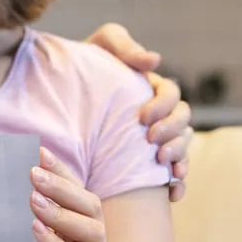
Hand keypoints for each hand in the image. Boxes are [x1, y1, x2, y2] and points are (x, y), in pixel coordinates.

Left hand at [30, 147, 106, 241]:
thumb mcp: (24, 240)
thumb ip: (26, 215)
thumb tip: (10, 179)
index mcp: (82, 229)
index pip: (79, 192)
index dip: (63, 171)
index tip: (40, 152)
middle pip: (91, 206)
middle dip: (62, 186)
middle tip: (32, 173)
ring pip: (92, 232)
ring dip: (61, 212)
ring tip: (33, 200)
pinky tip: (35, 230)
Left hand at [85, 23, 192, 201]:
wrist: (58, 96)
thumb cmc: (81, 68)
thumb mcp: (99, 48)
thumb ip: (123, 47)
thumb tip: (154, 60)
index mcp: (151, 88)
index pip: (171, 94)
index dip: (163, 106)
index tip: (143, 118)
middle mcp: (159, 114)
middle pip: (182, 122)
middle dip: (173, 132)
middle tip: (152, 142)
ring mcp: (156, 139)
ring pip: (183, 147)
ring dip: (180, 156)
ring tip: (164, 166)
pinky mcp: (148, 162)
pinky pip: (175, 174)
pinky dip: (178, 184)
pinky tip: (173, 194)